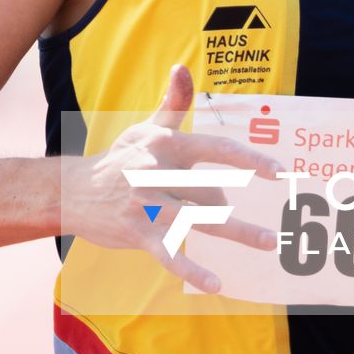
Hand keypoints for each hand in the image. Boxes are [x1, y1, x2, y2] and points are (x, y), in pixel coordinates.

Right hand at [63, 64, 282, 293]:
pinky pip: (170, 254)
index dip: (249, 159)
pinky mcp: (138, 233)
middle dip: (230, 206)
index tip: (280, 172)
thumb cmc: (119, 159)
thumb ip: (172, 103)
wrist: (73, 192)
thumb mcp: (145, 129)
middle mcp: (156, 173)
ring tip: (269, 243)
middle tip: (258, 223)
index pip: (215, 148)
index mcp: (165, 146)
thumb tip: (184, 68)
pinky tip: (217, 285)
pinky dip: (192, 271)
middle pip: (209, 191)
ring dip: (238, 232)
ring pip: (198, 220)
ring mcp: (146, 205)